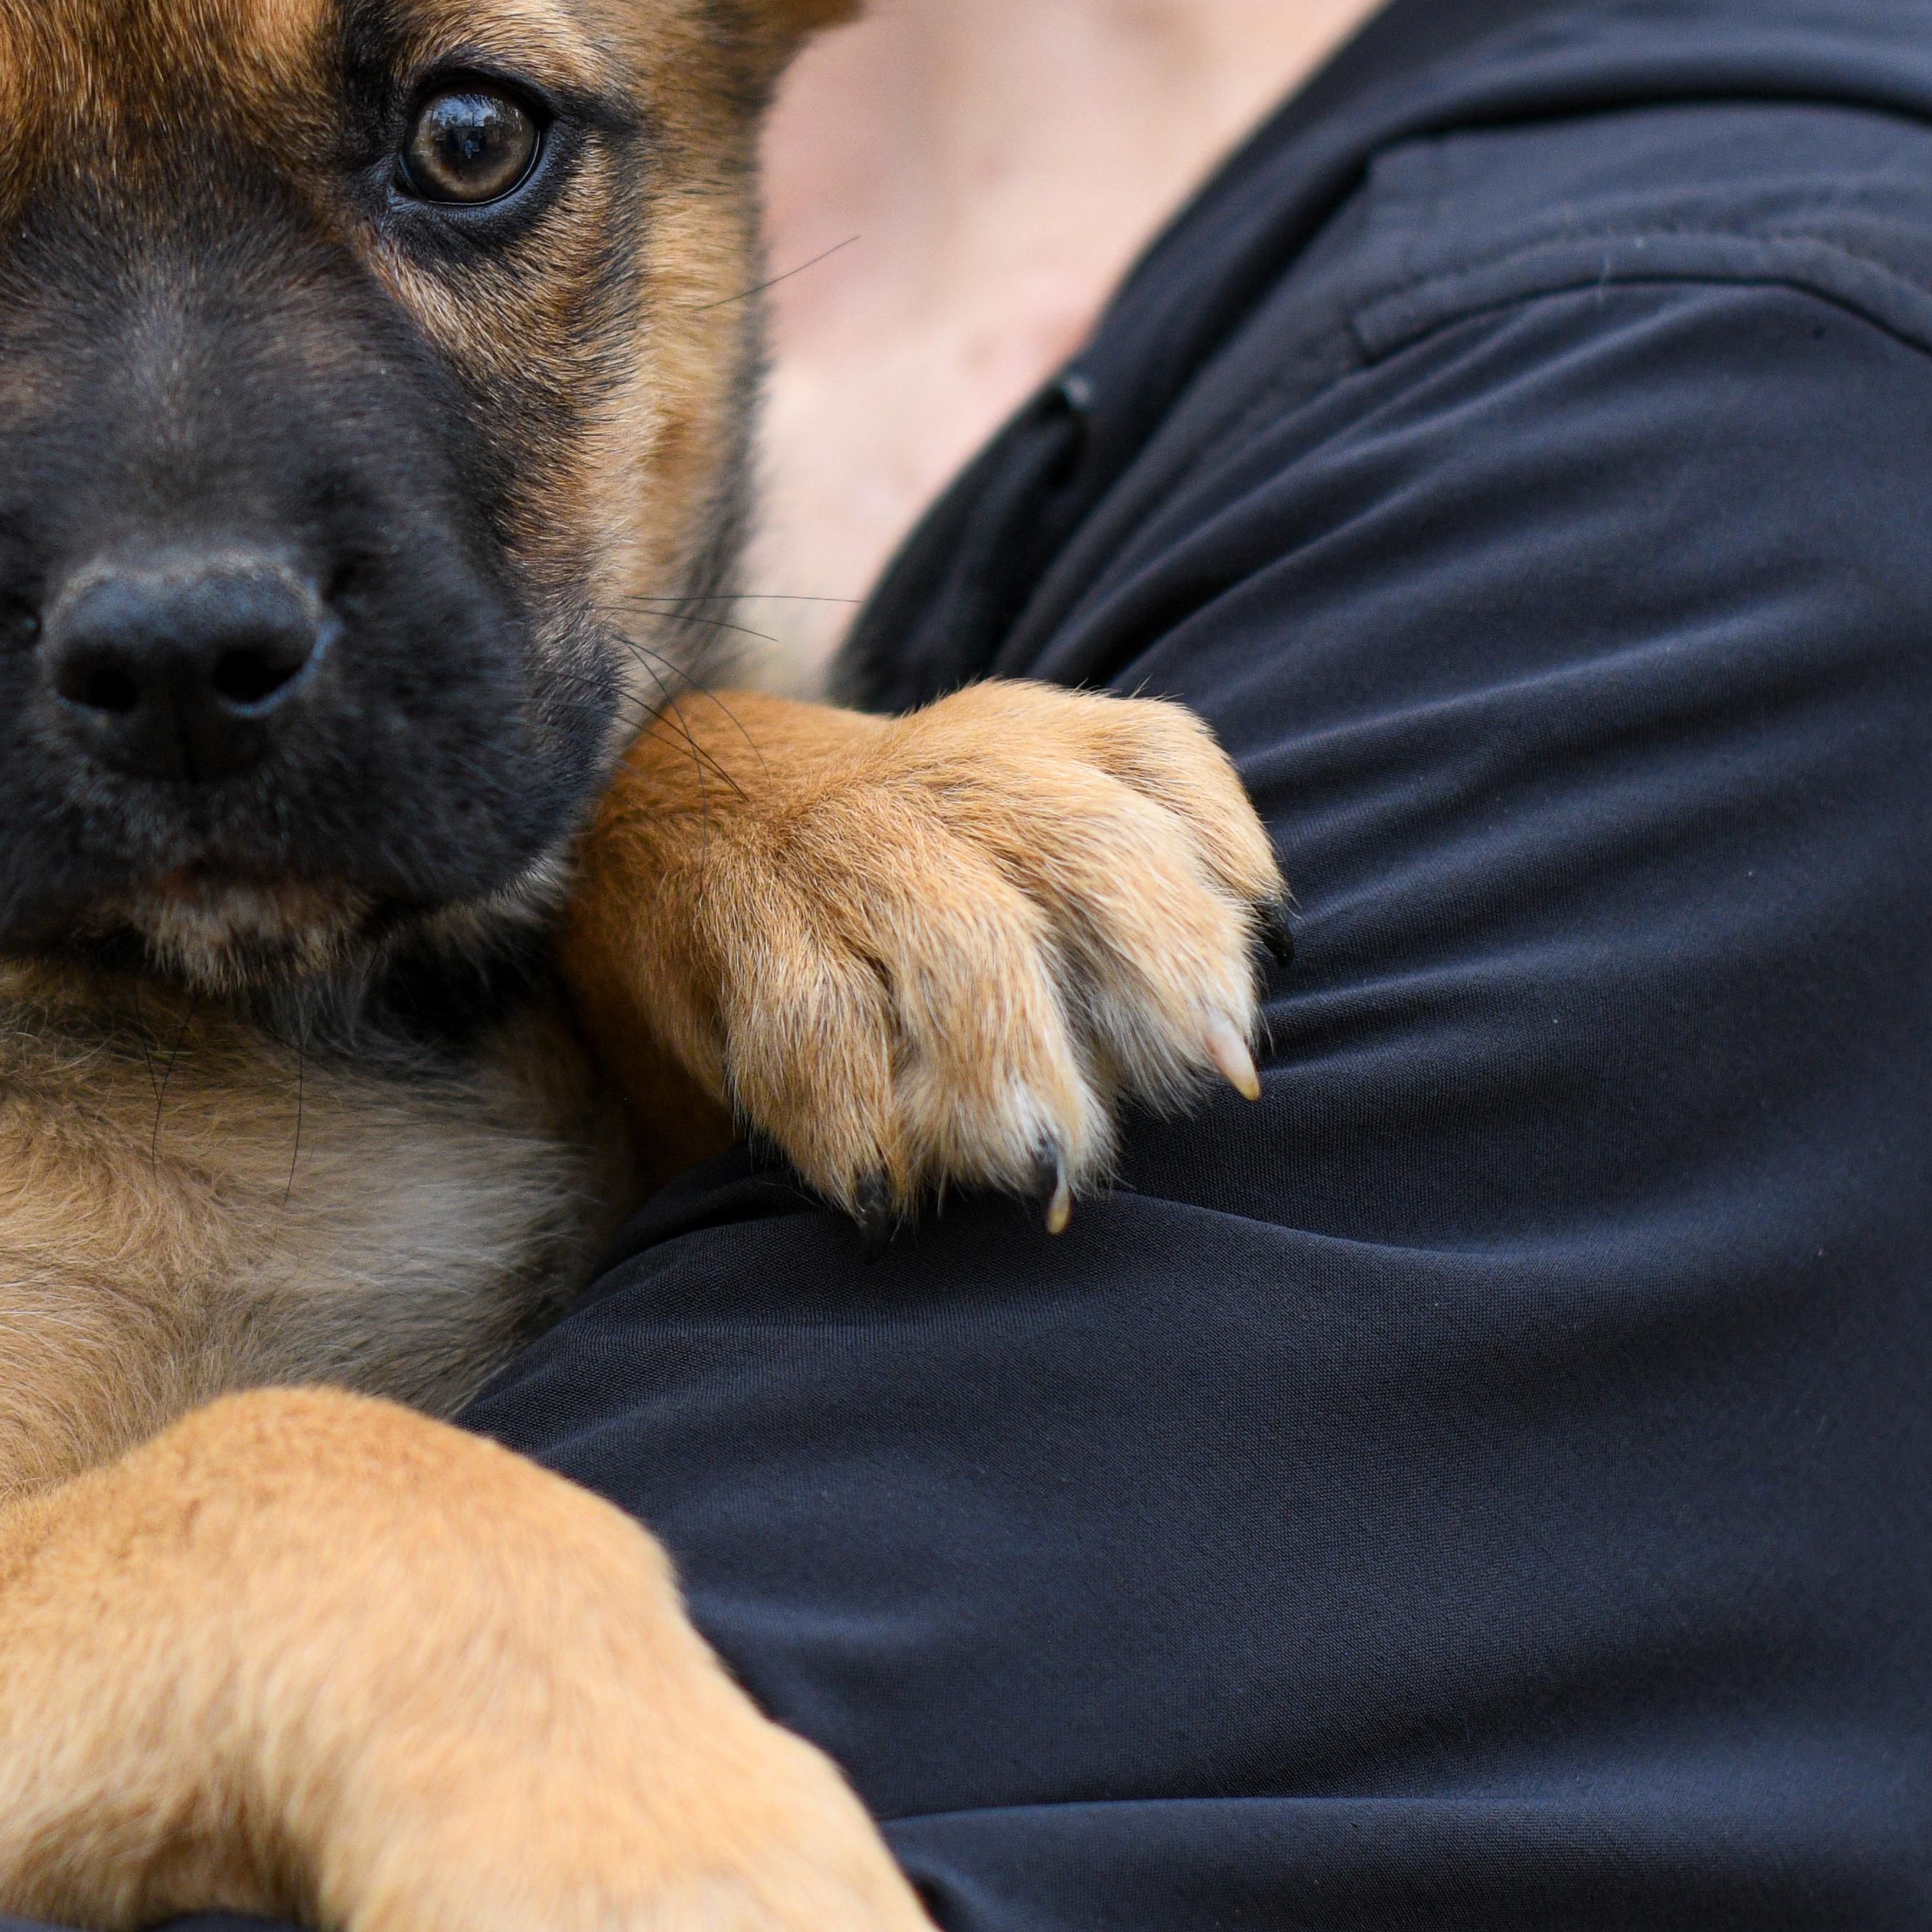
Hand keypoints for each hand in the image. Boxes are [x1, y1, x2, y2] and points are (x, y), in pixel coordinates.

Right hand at [570, 682, 1281, 1223]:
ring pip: (967, 944)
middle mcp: (956, 783)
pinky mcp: (746, 935)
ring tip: (1039, 1160)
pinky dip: (861, 1114)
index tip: (1271, 955)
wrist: (661, 817)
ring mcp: (848, 855)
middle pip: (1096, 853)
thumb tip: (1219, 1057)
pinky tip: (888, 1187)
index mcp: (1038, 744)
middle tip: (1212, 1077)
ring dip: (1020, 1063)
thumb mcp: (1015, 836)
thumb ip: (1118, 919)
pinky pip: (818, 1022)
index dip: (1230, 865)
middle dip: (1170, 968)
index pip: (1162, 762)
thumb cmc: (897, 872)